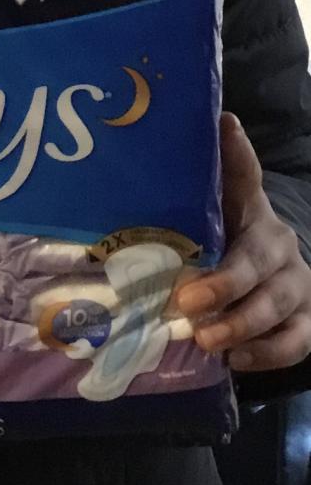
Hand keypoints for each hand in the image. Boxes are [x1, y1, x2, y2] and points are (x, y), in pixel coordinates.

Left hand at [177, 113, 310, 370]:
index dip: (236, 154)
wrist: (272, 279)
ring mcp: (299, 286)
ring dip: (242, 326)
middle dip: (225, 284)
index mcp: (253, 211)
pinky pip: (296, 343)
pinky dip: (266, 355)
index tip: (227, 126)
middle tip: (186, 301)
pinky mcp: (309, 323)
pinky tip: (236, 361)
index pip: (247, 177)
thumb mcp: (213, 215)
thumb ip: (201, 187)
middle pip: (259, 263)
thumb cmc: (228, 244)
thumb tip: (205, 123)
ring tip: (206, 339)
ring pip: (279, 306)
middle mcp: (280, 245)